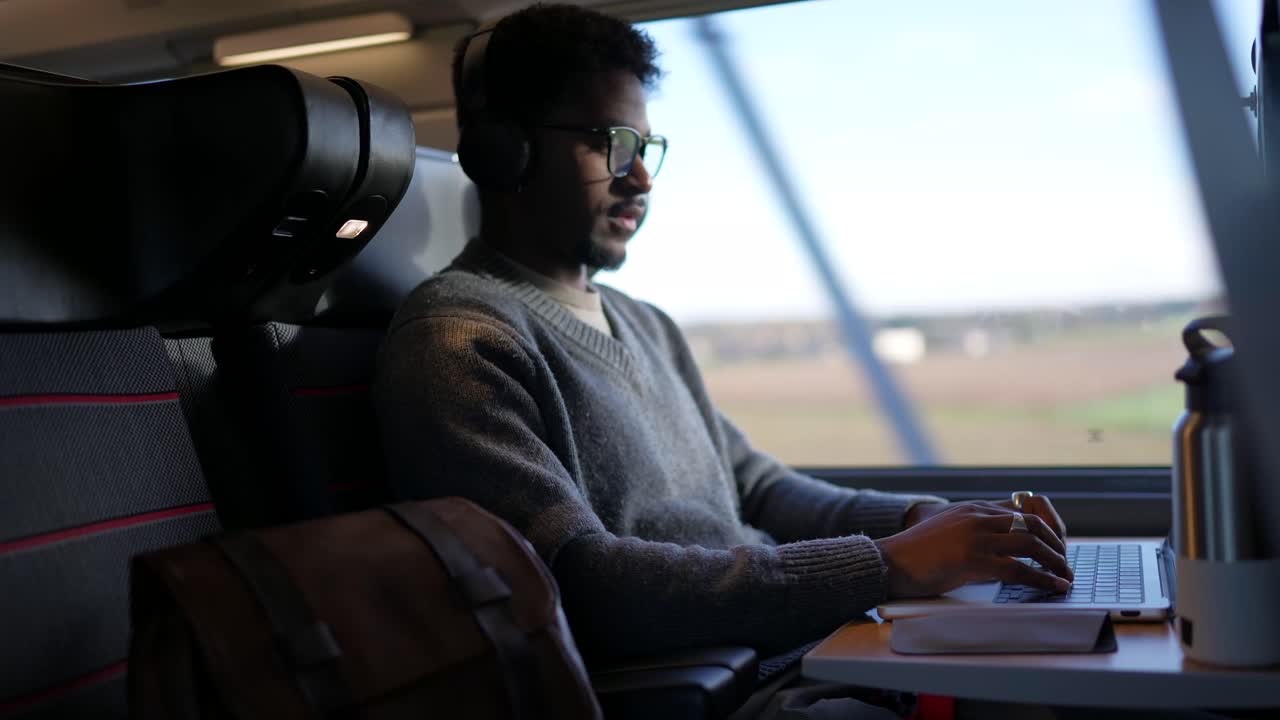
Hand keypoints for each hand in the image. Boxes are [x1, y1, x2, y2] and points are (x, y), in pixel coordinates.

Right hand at [877, 503, 1072, 599]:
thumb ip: (974, 534)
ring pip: (1031, 543)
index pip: (1022, 510)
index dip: (1046, 528)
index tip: (1056, 545)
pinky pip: (1018, 569)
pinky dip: (1042, 579)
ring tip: (1065, 576)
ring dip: (1055, 562)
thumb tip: (1003, 553)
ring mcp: (975, 536)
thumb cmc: (916, 555)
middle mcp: (977, 517)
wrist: (889, 562)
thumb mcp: (949, 533)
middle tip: (1064, 563)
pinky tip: (1053, 587)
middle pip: (1032, 524)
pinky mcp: (972, 559)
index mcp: (972, 509)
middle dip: (1056, 544)